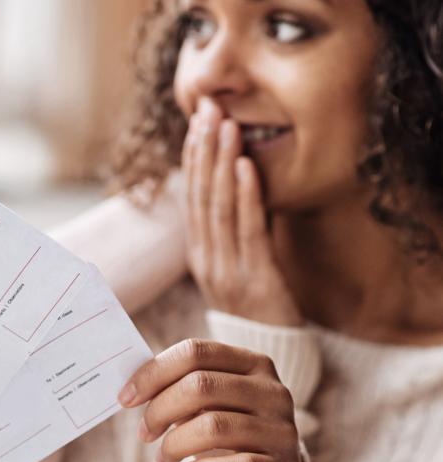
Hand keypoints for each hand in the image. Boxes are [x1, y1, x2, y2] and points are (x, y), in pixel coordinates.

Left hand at [120, 338, 300, 461]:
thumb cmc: (227, 436)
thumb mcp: (206, 406)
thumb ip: (178, 389)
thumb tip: (131, 390)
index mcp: (253, 363)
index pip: (195, 352)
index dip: (153, 373)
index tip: (125, 398)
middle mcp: (273, 391)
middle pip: (201, 385)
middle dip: (160, 410)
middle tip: (144, 433)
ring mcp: (283, 430)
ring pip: (213, 427)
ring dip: (174, 444)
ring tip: (163, 458)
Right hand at [184, 98, 302, 325]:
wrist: (269, 352)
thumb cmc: (256, 305)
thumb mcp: (234, 265)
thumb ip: (229, 229)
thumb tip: (231, 183)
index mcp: (199, 253)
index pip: (191, 197)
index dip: (194, 156)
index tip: (198, 119)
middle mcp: (207, 258)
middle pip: (201, 196)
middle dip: (204, 149)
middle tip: (208, 109)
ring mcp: (228, 269)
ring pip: (219, 208)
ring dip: (222, 163)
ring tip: (227, 126)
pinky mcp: (256, 278)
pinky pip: (248, 231)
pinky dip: (246, 196)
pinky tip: (245, 167)